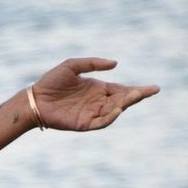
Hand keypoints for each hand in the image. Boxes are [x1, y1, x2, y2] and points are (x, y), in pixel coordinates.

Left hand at [31, 58, 159, 132]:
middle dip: (136, 96)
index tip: (153, 88)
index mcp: (98, 89)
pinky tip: (118, 109)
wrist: (35, 98)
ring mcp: (91, 114)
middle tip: (149, 91)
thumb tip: (115, 64)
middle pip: (122, 100)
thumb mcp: (73, 66)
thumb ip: (93, 63)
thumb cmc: (51, 81)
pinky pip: (101, 122)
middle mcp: (98, 102)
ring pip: (114, 111)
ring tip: (134, 96)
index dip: (137, 90)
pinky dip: (110, 117)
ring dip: (126, 104)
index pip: (122, 90)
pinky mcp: (83, 124)